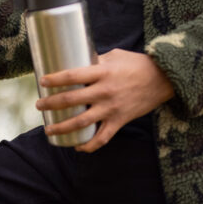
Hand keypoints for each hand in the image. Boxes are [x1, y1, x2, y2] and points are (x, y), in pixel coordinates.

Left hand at [35, 49, 174, 152]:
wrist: (163, 80)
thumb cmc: (137, 64)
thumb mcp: (114, 56)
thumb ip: (96, 61)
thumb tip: (77, 62)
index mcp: (102, 72)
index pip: (72, 76)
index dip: (55, 79)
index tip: (42, 81)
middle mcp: (105, 91)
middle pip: (72, 100)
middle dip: (51, 104)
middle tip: (39, 105)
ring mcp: (112, 108)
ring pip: (82, 122)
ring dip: (62, 127)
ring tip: (48, 129)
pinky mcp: (120, 121)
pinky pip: (102, 138)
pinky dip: (89, 145)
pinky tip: (77, 147)